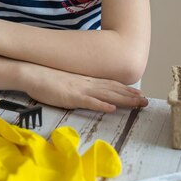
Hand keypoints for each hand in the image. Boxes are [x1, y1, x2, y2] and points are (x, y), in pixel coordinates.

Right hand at [22, 64, 147, 112]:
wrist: (32, 72)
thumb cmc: (47, 77)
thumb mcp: (67, 81)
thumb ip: (79, 86)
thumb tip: (88, 91)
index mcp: (86, 80)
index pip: (111, 85)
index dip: (126, 90)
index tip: (139, 93)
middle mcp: (87, 84)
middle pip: (114, 90)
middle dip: (131, 97)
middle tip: (147, 101)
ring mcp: (80, 90)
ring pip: (107, 96)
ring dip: (124, 101)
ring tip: (138, 104)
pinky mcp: (72, 97)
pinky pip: (89, 102)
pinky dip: (102, 105)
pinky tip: (112, 108)